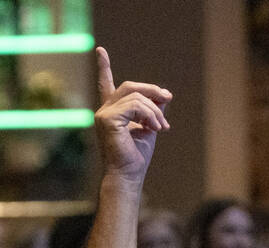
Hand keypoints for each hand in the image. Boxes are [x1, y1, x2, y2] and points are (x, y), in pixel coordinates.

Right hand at [93, 46, 170, 183]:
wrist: (129, 175)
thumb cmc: (137, 156)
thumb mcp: (150, 127)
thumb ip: (154, 109)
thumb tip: (164, 95)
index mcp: (112, 112)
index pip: (106, 84)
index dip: (104, 67)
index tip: (100, 50)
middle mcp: (104, 111)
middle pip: (130, 87)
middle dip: (152, 91)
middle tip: (168, 100)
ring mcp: (103, 114)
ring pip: (136, 97)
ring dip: (155, 110)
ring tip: (162, 127)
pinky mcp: (107, 119)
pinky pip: (135, 106)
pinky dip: (150, 115)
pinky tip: (155, 128)